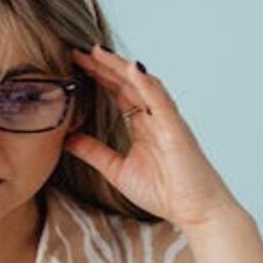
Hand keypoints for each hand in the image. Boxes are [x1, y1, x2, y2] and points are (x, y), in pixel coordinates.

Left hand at [63, 44, 241, 227]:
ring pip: (142, 84)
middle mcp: (155, 117)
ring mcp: (166, 120)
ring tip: (98, 52)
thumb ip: (94, 152)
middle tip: (77, 51)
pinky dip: (145, 83)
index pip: (117, 93)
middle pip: (126, 83)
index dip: (98, 77)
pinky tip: (130, 69)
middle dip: (103, 66)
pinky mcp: (176, 128)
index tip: (74, 63)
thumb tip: (66, 137)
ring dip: (120, 67)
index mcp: (143, 125)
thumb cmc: (164, 192)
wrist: (195, 212)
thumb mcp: (117, 170)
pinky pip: (160, 100)